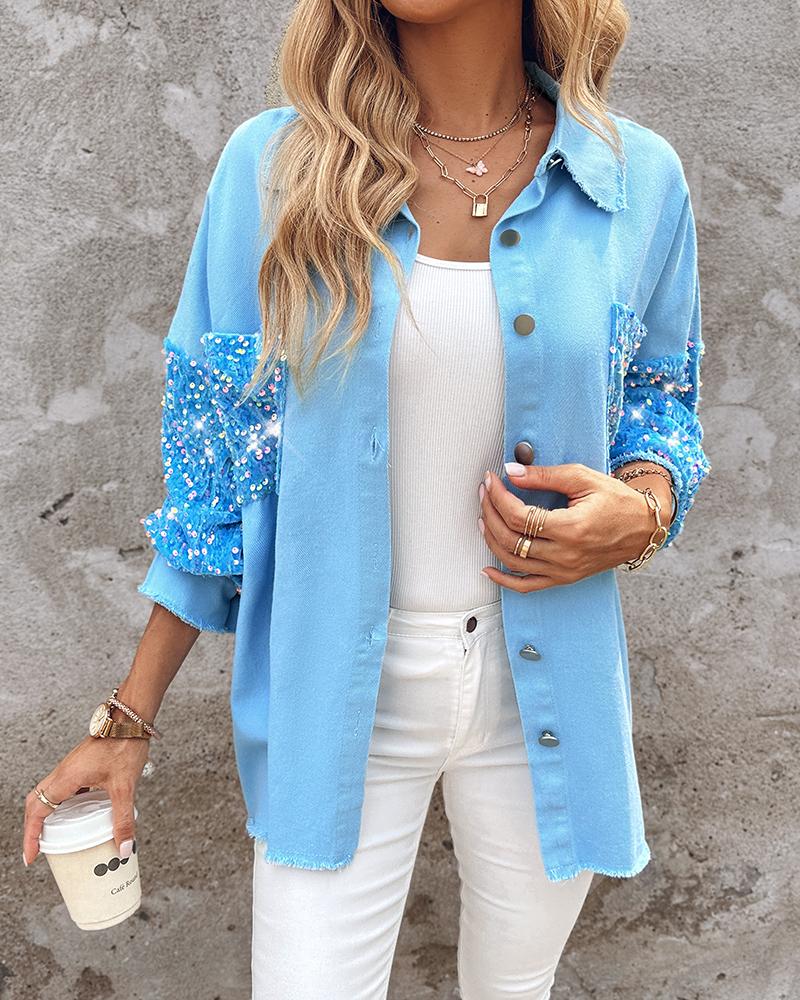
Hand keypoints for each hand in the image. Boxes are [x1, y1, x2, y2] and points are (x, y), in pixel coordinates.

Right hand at [22, 729, 150, 866]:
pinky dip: (63, 803)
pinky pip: (63, 788)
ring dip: (46, 814)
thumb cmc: (125, 744)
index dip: (31, 835)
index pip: (37, 810)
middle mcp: (64, 772)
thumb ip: (123, 819)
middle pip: (35, 802)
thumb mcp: (125, 788)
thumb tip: (123, 847)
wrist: (131, 720)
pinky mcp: (81, 765)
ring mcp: (71, 768)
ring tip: (54, 835)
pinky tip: (78, 812)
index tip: (31, 855)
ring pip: (48, 794)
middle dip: (33, 827)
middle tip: (38, 847)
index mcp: (66, 777)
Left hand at [477, 462, 664, 591]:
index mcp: (571, 528)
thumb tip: (511, 472)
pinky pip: (527, 586)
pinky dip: (503, 581)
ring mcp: (563, 570)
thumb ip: (545, 475)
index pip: (518, 516)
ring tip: (483, 518)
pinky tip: (487, 569)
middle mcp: (565, 554)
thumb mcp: (583, 478)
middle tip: (484, 493)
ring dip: (491, 540)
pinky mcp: (564, 578)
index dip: (498, 496)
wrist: (642, 528)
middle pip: (511, 538)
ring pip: (513, 562)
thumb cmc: (616, 501)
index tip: (491, 480)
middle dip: (490, 513)